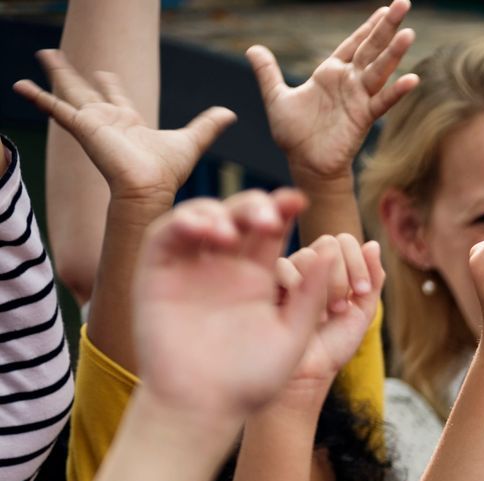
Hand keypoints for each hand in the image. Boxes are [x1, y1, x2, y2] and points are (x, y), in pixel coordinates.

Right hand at [15, 52, 232, 207]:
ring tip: (44, 55)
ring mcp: (92, 123)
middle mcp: (108, 121)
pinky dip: (38, 97)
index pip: (116, 97)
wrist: (150, 190)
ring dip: (56, 74)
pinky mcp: (82, 127)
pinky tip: (20, 85)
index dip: (109, 84)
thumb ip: (208, 126)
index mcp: (129, 122)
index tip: (103, 72)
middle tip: (57, 56)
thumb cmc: (169, 173)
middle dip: (74, 74)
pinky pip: (55, 108)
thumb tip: (230, 114)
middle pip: (87, 90)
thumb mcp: (192, 140)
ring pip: (69, 91)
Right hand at [133, 189, 331, 424]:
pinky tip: (209, 232)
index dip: (283, 209)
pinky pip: (167, 234)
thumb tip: (331, 250)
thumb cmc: (251, 380)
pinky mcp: (157, 271)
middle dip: (256, 206)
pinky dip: (185, 223)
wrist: (203, 407)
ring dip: (221, 212)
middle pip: (239, 217)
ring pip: (203, 217)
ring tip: (237, 229)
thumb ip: (311, 295)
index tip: (301, 200)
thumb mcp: (292, 335)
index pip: (272, 231)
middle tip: (272, 216)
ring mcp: (190, 266)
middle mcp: (224, 266)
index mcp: (257, 277)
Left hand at [248, 1, 418, 185]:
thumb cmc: (294, 134)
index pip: (353, 43)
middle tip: (403, 4)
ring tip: (409, 33)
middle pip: (371, 48)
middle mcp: (349, 82)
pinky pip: (382, 102)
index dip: (368, 26)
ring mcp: (359, 99)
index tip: (384, 8)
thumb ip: (268, 72)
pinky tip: (412, 79)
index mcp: (330, 73)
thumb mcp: (276, 96)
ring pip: (379, 70)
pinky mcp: (363, 118)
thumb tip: (253, 49)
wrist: (305, 163)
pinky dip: (397, 91)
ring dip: (394, 52)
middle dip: (387, 27)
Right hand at [274, 233, 383, 387]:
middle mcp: (309, 268)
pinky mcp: (266, 285)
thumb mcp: (361, 313)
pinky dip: (299, 286)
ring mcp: (287, 274)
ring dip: (323, 284)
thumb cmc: (332, 346)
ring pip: (308, 254)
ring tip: (325, 313)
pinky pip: (283, 266)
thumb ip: (371, 281)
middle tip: (342, 305)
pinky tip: (304, 311)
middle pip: (328, 242)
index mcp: (332, 271)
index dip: (358, 260)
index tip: (362, 290)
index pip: (345, 242)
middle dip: (343, 272)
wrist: (307, 374)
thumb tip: (373, 244)